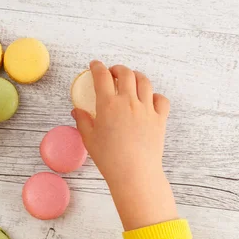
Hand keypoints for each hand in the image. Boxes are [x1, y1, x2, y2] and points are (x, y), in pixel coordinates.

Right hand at [72, 61, 177, 230]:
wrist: (135, 173)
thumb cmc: (109, 159)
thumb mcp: (89, 139)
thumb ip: (82, 121)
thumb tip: (77, 110)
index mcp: (108, 105)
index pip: (102, 77)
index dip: (97, 67)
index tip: (94, 65)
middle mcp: (129, 102)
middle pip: (126, 73)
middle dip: (117, 69)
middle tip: (112, 72)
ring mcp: (147, 109)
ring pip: (144, 82)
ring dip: (136, 76)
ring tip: (131, 80)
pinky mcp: (160, 119)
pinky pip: (161, 99)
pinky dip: (155, 95)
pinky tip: (149, 100)